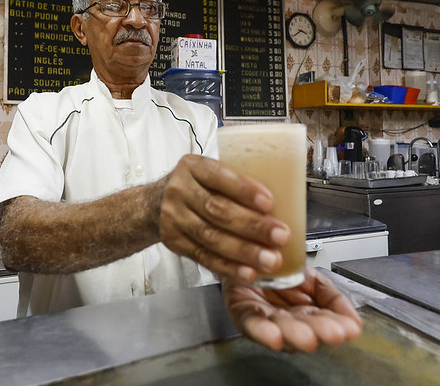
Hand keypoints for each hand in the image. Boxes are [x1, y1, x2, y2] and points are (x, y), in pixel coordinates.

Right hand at [157, 154, 289, 282]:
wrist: (153, 204)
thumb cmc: (196, 187)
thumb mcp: (208, 173)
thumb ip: (235, 182)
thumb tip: (286, 200)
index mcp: (193, 167)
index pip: (219, 176)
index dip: (244, 190)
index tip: (270, 202)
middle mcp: (180, 190)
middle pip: (217, 210)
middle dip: (252, 226)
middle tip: (281, 236)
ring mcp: (174, 217)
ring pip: (211, 237)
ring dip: (244, 251)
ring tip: (270, 259)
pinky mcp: (174, 242)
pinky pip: (204, 257)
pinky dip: (228, 267)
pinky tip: (248, 272)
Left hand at [222, 267, 362, 352]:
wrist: (251, 252)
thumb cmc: (280, 269)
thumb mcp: (315, 279)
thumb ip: (334, 299)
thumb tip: (354, 320)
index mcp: (305, 315)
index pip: (323, 323)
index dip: (336, 326)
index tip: (348, 329)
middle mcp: (286, 321)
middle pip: (303, 329)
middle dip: (318, 332)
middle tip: (332, 333)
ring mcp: (264, 318)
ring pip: (280, 329)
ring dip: (295, 334)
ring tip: (308, 337)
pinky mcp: (242, 312)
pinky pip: (252, 323)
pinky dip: (263, 332)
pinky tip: (275, 336)